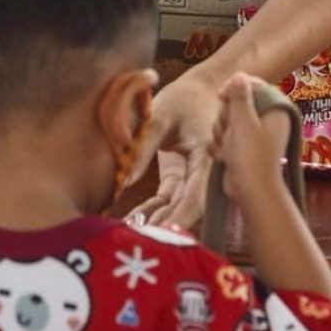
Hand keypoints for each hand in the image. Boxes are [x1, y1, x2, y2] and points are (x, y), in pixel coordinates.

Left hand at [126, 67, 220, 229]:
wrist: (204, 86)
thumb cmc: (184, 97)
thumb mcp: (161, 115)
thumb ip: (143, 147)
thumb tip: (123, 179)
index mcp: (208, 156)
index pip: (197, 197)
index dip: (181, 218)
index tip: (161, 236)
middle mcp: (207, 171)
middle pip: (188, 208)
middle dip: (165, 228)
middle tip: (137, 244)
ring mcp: (196, 175)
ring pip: (178, 207)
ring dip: (157, 222)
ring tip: (130, 237)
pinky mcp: (183, 175)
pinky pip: (170, 198)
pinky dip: (154, 210)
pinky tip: (134, 221)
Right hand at [209, 73, 289, 203]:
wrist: (251, 192)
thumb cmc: (250, 155)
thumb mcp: (243, 120)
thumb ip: (240, 96)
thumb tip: (240, 75)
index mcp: (274, 109)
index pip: (253, 85)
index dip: (234, 87)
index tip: (220, 96)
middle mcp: (267, 120)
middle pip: (237, 103)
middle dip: (226, 116)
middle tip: (228, 130)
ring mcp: (254, 136)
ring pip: (228, 121)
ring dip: (222, 133)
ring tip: (227, 147)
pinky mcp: (243, 149)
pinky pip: (226, 138)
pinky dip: (222, 146)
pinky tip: (223, 156)